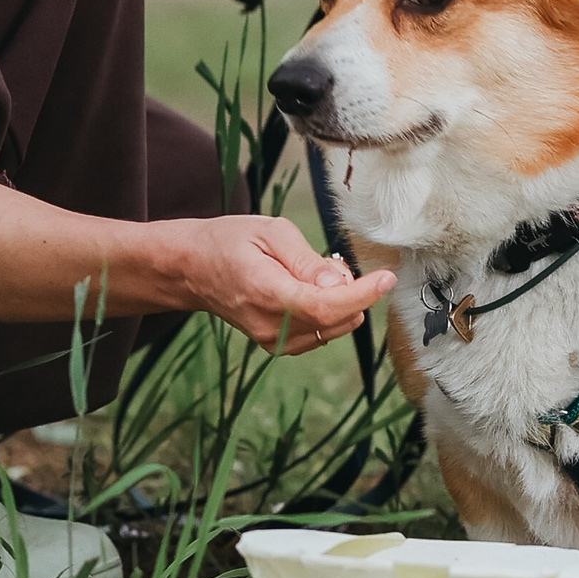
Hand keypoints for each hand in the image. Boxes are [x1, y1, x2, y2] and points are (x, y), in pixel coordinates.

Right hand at [173, 214, 394, 353]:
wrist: (192, 269)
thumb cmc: (229, 242)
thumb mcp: (270, 232)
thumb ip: (307, 260)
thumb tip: (339, 283)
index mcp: (264, 291)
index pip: (323, 306)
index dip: (361, 295)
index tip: (385, 278)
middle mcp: (268, 324)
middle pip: (333, 320)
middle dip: (351, 292)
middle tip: (330, 262)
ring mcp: (271, 340)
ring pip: (330, 330)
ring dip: (340, 303)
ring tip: (313, 273)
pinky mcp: (277, 345)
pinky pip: (319, 334)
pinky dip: (328, 314)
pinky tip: (311, 291)